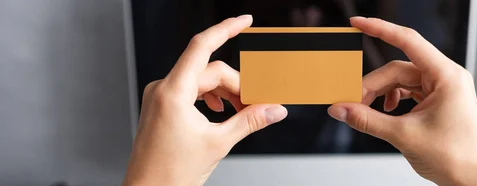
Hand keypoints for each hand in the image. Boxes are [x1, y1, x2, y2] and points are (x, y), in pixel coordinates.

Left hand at [122, 15, 287, 185]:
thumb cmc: (170, 174)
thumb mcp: (218, 144)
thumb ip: (249, 121)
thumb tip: (273, 110)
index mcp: (173, 92)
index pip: (202, 47)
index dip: (226, 29)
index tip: (244, 21)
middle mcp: (163, 88)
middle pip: (209, 70)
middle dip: (236, 84)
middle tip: (255, 104)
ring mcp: (160, 97)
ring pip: (201, 80)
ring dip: (224, 92)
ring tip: (239, 111)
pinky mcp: (161, 106)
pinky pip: (190, 90)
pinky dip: (210, 97)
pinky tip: (220, 111)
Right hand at [328, 17, 476, 185]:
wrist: (474, 181)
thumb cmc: (456, 157)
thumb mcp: (404, 136)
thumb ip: (367, 119)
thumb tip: (341, 109)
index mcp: (446, 76)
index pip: (408, 41)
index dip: (380, 29)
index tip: (358, 23)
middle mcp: (446, 78)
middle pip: (397, 69)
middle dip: (372, 85)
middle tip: (351, 103)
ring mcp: (442, 89)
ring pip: (400, 81)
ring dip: (380, 95)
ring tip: (366, 112)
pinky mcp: (437, 101)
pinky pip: (408, 92)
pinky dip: (391, 101)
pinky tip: (385, 114)